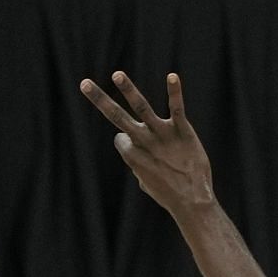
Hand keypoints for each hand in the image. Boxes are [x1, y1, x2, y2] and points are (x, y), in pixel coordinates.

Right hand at [80, 71, 214, 214]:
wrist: (193, 202)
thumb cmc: (169, 195)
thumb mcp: (147, 184)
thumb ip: (140, 167)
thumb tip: (138, 160)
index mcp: (132, 156)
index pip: (120, 137)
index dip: (126, 141)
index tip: (138, 150)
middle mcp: (144, 142)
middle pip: (117, 117)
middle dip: (100, 100)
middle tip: (84, 83)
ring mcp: (163, 135)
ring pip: (142, 107)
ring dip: (128, 90)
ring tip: (117, 74)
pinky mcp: (182, 131)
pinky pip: (177, 108)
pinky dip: (174, 92)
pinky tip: (171, 77)